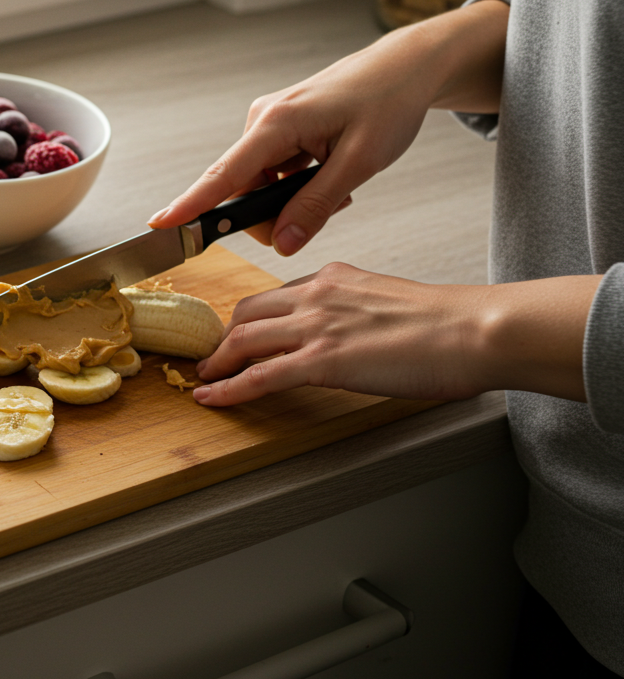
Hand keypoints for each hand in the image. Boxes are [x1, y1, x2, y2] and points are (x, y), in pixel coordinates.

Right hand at [150, 0, 509, 255]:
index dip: (191, 204)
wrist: (405, 68)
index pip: (224, 175)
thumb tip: (282, 243)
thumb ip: (317, 206)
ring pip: (260, 187)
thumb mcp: (360, 162)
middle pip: (244, 191)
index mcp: (277, 123)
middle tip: (328, 210)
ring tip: (339, 185)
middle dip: (276, 214)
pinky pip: (272, 174)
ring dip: (293, 200)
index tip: (160, 225)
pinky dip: (296, 186)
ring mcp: (269, 126)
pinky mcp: (279, 130)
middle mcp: (263, 121)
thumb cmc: (388, 102)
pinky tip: (328, 174)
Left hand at [192, 263, 599, 405]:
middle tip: (213, 359)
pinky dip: (228, 389)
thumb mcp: (390, 303)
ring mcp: (316, 326)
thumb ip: (358, 312)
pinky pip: (258, 376)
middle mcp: (317, 294)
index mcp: (334, 278)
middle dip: (224, 338)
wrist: (474, 329)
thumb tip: (350, 334)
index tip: (239, 336)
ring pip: (243, 340)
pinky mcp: (322, 360)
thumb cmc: (449, 324)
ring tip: (205, 381)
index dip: (251, 319)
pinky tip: (213, 399)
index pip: (275, 296)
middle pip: (247, 312)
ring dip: (218, 363)